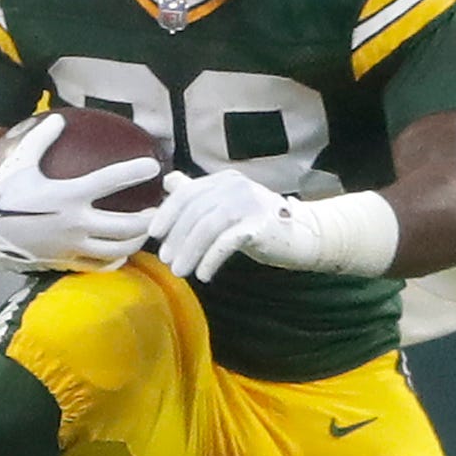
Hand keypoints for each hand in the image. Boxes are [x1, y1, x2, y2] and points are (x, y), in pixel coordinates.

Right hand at [0, 114, 161, 284]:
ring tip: (147, 230)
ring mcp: (72, 247)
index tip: (153, 165)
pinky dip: (117, 260)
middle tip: (162, 208)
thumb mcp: (18, 162)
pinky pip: (100, 266)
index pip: (110, 181)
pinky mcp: (66, 263)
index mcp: (67, 195)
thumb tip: (59, 118)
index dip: (134, 171)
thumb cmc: (0, 196)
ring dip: (137, 240)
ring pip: (118, 250)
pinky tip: (123, 252)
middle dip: (150, 218)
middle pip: (125, 225)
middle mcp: (74, 223)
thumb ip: (41, 139)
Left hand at [152, 170, 398, 281]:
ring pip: (207, 227)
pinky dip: (211, 260)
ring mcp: (249, 203)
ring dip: (190, 251)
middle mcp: (235, 186)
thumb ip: (199, 193)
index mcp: (224, 180)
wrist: (302, 236)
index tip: (153, 234)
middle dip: (176, 237)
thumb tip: (169, 182)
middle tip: (165, 260)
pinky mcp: (260, 225)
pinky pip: (226, 243)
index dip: (167, 213)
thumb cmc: (258, 224)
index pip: (187, 193)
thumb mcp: (226, 206)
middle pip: (195, 211)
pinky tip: (204, 275)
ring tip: (180, 271)